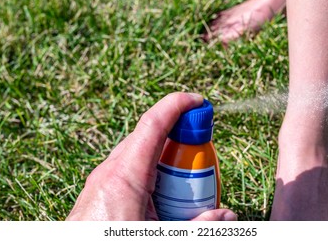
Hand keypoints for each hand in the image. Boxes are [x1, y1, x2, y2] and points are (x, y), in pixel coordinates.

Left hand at [67, 92, 236, 220]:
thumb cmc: (115, 240)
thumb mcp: (161, 235)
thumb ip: (197, 226)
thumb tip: (227, 216)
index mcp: (125, 176)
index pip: (153, 124)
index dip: (177, 105)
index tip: (199, 101)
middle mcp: (110, 170)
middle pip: (149, 135)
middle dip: (178, 131)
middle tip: (202, 144)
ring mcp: (102, 178)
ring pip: (139, 150)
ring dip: (164, 151)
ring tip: (185, 174)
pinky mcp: (100, 188)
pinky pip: (129, 165)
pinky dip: (150, 166)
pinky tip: (162, 188)